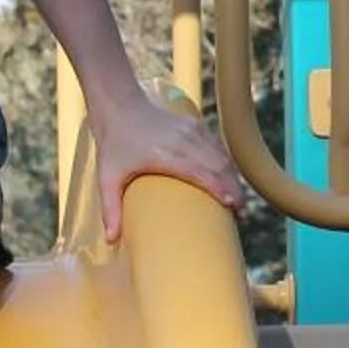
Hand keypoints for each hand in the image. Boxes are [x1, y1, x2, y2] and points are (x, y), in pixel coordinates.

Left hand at [90, 89, 245, 238]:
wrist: (119, 106)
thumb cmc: (113, 144)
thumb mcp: (107, 178)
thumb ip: (110, 209)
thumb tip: (111, 241)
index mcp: (165, 154)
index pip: (201, 171)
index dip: (220, 188)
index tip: (233, 206)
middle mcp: (183, 140)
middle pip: (219, 164)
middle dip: (234, 188)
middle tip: (241, 212)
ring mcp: (191, 130)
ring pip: (222, 154)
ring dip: (233, 176)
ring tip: (238, 200)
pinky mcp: (194, 125)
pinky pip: (218, 146)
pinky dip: (227, 163)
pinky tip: (230, 178)